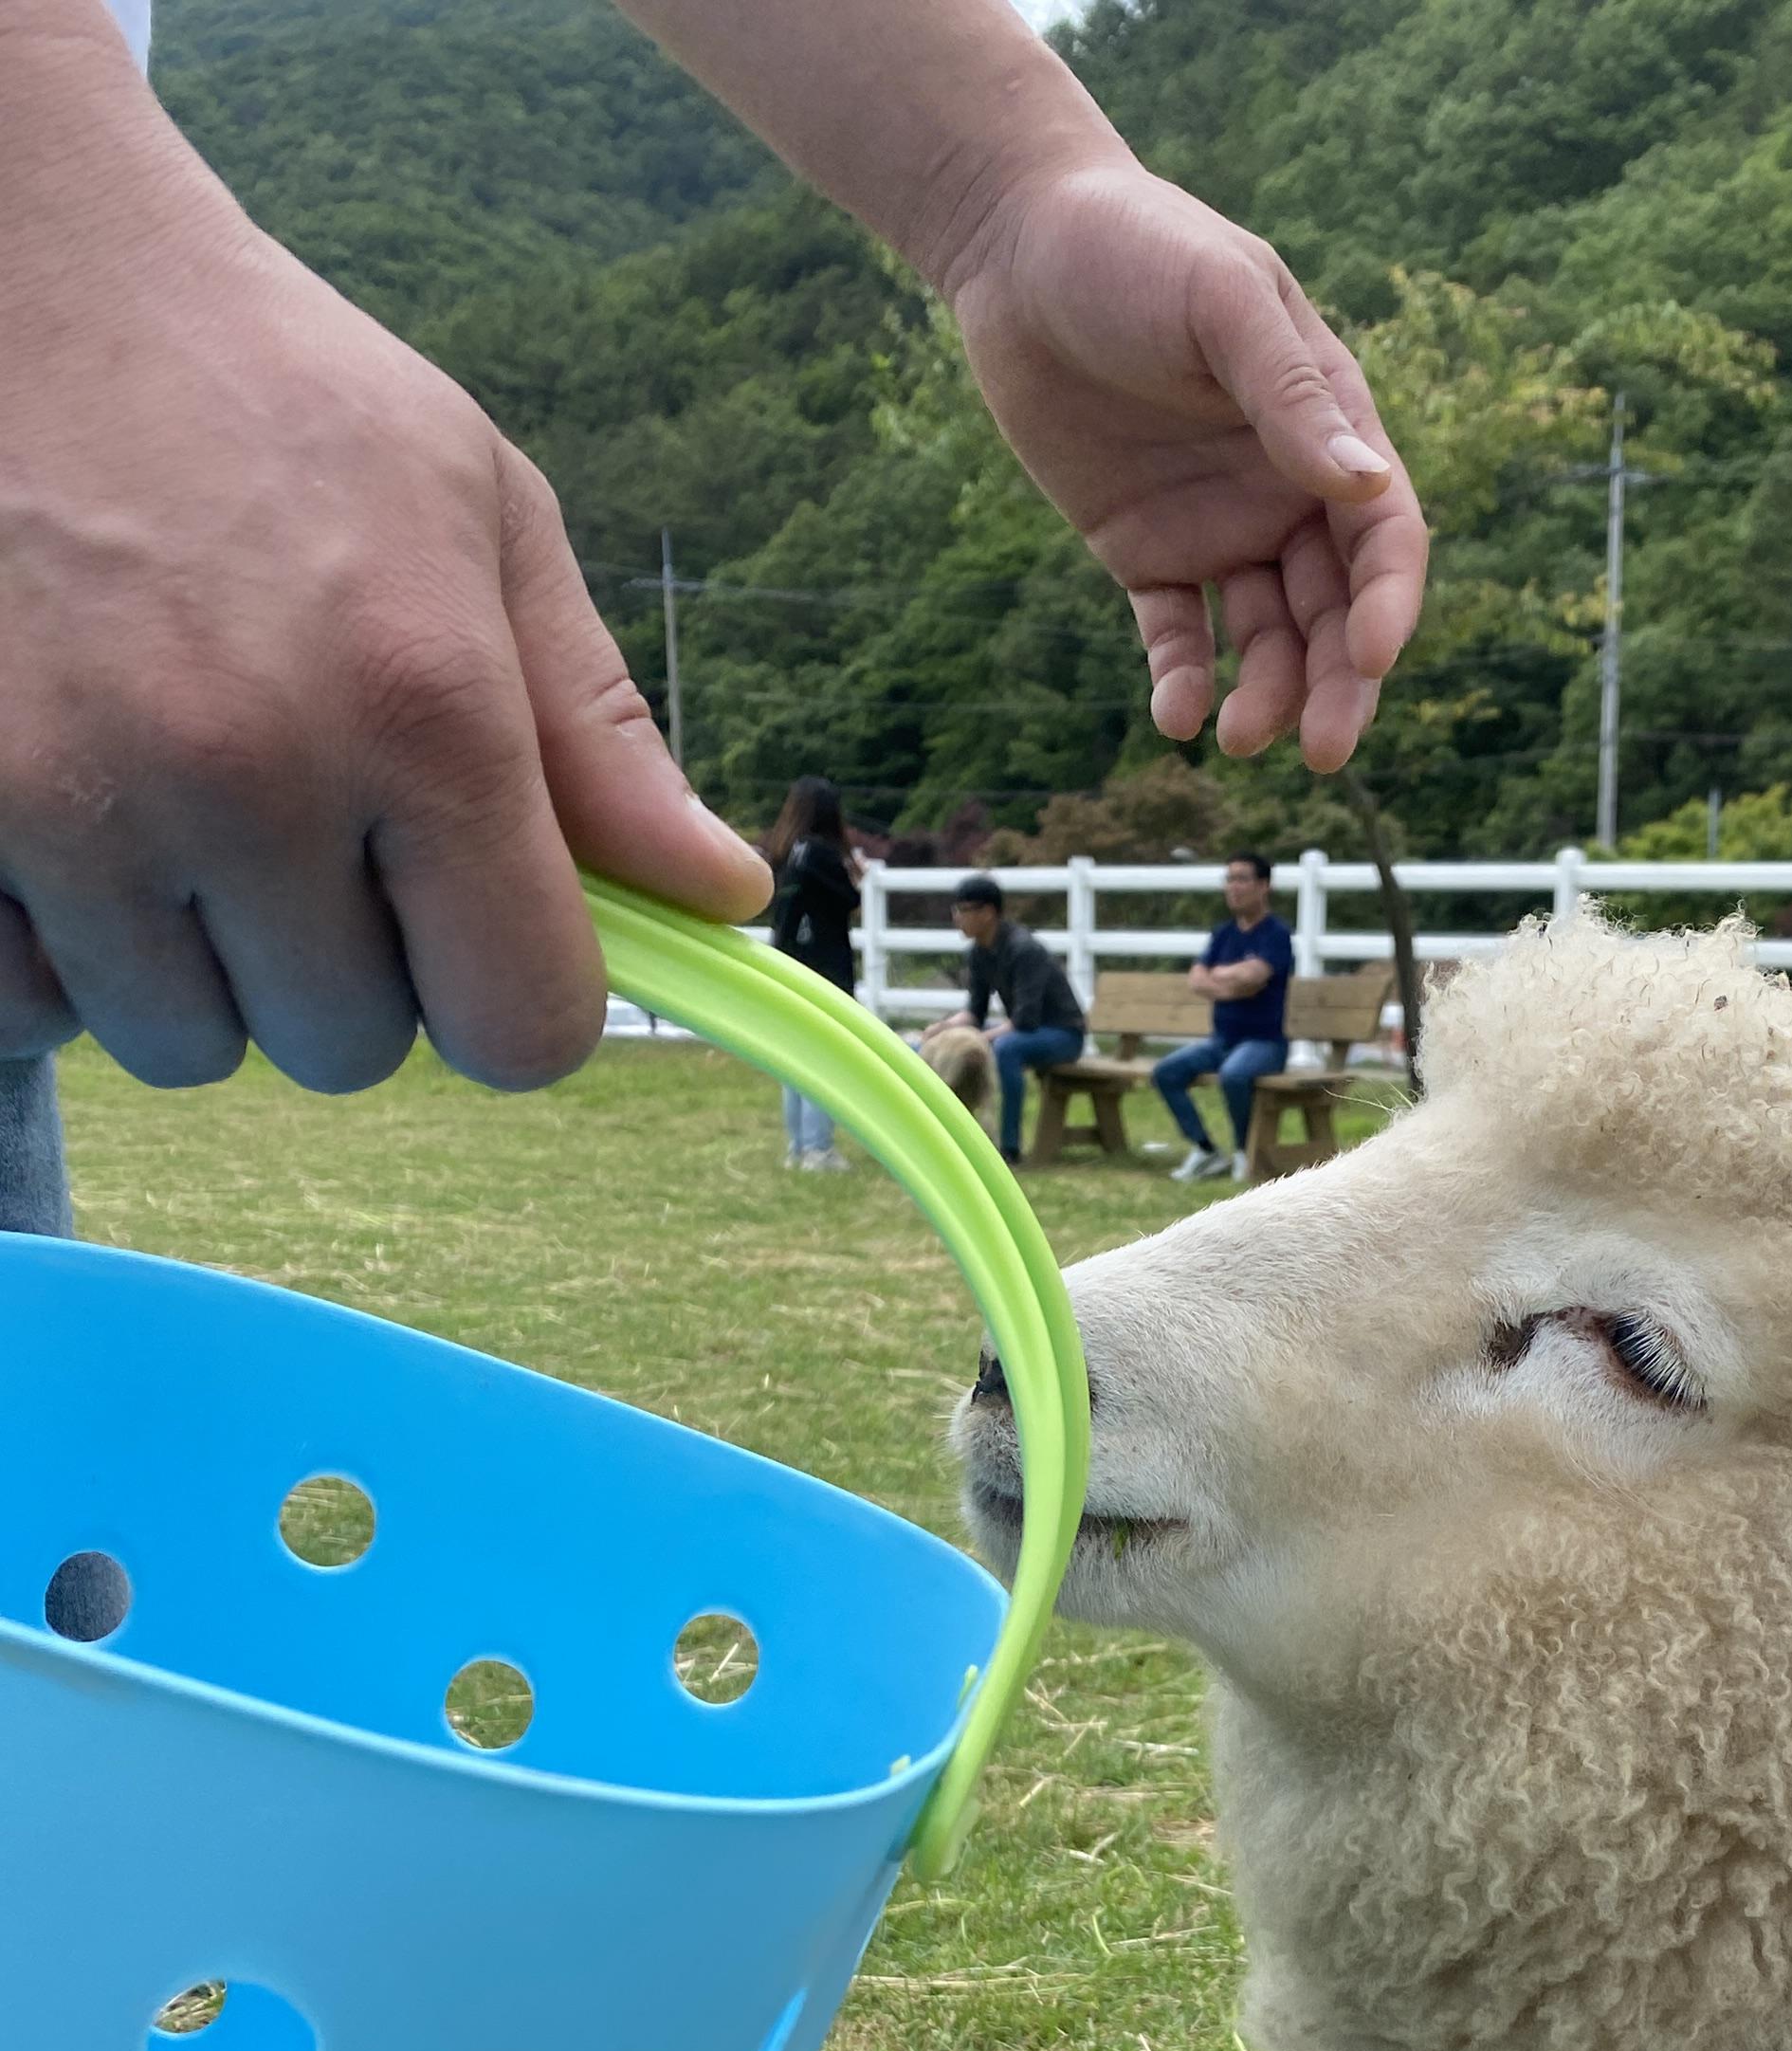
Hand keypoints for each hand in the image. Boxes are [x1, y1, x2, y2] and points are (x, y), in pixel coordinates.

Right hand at [0, 15, 766, 1089]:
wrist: (15, 261)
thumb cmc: (268, 392)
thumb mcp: (480, 514)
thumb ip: (596, 733)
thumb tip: (723, 897)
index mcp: (420, 705)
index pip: (525, 1029)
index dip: (511, 999)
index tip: (470, 929)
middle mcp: (250, 771)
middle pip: (351, 1050)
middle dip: (344, 969)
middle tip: (299, 821)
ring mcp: (74, 797)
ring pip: (186, 1044)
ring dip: (194, 965)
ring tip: (174, 802)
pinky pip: (25, 1008)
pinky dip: (50, 955)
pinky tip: (68, 827)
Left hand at [942, 157, 1425, 771]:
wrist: (1017, 243)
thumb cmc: (1134, 246)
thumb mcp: (1220, 302)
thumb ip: (1290, 393)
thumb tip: (1366, 482)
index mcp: (1329, 428)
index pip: (1383, 537)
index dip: (1387, 603)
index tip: (1370, 658)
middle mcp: (1285, 493)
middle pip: (1334, 612)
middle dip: (1338, 685)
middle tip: (1323, 753)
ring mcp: (1218, 528)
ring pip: (1264, 639)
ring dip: (1266, 696)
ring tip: (1234, 737)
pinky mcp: (1145, 553)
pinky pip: (1175, 636)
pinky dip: (1182, 681)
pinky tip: (1177, 718)